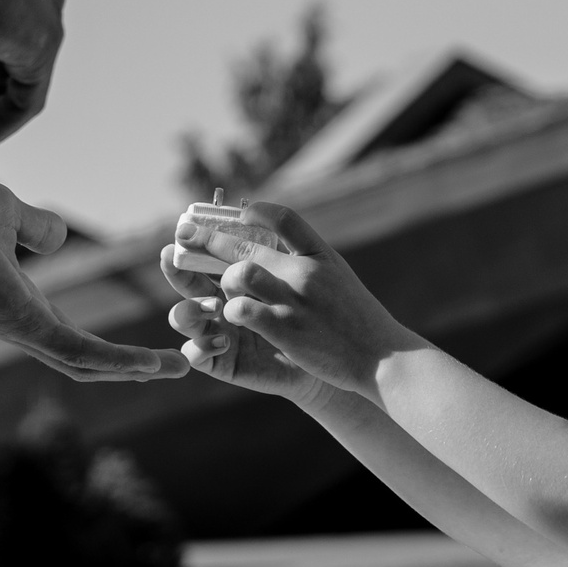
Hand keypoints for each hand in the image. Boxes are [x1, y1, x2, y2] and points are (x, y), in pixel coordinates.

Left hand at [0, 172, 185, 382]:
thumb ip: (34, 227)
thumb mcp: (5, 211)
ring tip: (179, 369)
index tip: (145, 350)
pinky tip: (148, 365)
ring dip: (134, 369)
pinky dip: (114, 361)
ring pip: (84, 363)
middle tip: (177, 368)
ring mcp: (18, 327)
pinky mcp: (18, 322)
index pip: (69, 335)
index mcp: (16, 299)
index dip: (109, 347)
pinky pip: (75, 351)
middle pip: (83, 360)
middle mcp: (18, 322)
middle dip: (130, 368)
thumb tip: (55, 238)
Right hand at [158, 244, 333, 405]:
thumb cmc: (317, 312)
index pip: (203, 259)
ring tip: (215, 305)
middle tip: (174, 256)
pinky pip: (197, 355)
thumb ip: (276, 246)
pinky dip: (201, 346)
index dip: (190, 245)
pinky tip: (223, 341)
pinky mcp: (223, 363)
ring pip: (183, 318)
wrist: (342, 355)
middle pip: (186, 286)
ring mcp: (218, 333)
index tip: (183, 231)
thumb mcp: (299, 273)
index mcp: (233, 280)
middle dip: (177, 271)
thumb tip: (248, 213)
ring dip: (189, 307)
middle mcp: (220, 305)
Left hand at [172, 203, 411, 398]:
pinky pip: (243, 311)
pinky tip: (229, 315)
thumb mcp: (337, 274)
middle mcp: (306, 271)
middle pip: (248, 243)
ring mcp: (295, 301)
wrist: (383, 356)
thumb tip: (275, 233)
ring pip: (241, 274)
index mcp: (319, 254)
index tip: (235, 211)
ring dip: (225, 280)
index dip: (254, 210)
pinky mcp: (286, 330)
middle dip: (208, 238)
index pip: (282, 217)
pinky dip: (231, 310)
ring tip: (225, 290)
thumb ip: (308, 254)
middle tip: (184, 233)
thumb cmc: (356, 316)